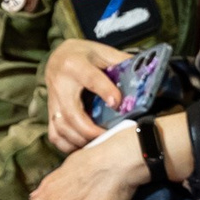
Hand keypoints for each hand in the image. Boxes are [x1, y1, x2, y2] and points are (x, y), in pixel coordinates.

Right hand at [44, 38, 131, 152]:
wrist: (59, 54)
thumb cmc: (86, 54)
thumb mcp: (105, 52)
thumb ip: (122, 63)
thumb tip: (149, 75)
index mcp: (75, 65)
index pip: (91, 79)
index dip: (104, 91)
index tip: (117, 103)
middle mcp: (60, 84)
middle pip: (71, 113)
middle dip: (90, 130)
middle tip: (109, 137)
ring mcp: (53, 100)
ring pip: (61, 126)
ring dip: (80, 140)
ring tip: (99, 144)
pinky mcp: (50, 111)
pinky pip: (54, 133)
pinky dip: (66, 144)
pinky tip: (83, 147)